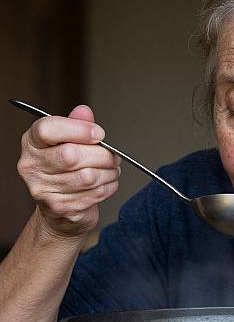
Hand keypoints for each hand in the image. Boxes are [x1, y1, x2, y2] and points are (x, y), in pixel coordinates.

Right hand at [17, 105, 120, 237]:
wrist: (60, 211)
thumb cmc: (66, 170)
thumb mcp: (69, 142)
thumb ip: (77, 124)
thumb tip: (84, 111)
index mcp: (32, 144)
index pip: (47, 130)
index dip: (78, 129)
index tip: (98, 133)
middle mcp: (32, 166)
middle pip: (71, 155)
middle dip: (102, 155)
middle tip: (114, 156)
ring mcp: (43, 189)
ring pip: (88, 177)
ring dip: (109, 172)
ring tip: (112, 170)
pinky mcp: (60, 207)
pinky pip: (95, 194)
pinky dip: (109, 187)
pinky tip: (107, 183)